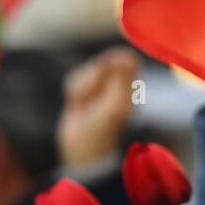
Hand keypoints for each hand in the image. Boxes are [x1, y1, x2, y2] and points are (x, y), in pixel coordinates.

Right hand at [57, 47, 141, 168]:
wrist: (82, 147)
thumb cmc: (103, 129)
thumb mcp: (115, 106)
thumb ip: (120, 80)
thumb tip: (125, 57)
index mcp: (131, 88)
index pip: (128, 59)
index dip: (115, 59)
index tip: (106, 69)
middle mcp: (117, 85)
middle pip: (104, 61)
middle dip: (93, 76)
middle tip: (91, 96)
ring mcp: (99, 87)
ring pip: (86, 70)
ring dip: (82, 87)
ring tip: (84, 104)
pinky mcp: (83, 91)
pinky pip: (74, 79)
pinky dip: (73, 91)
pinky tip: (77, 105)